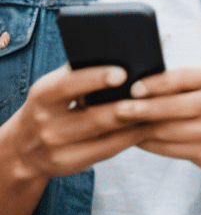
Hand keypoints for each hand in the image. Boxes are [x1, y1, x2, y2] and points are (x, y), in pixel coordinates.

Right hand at [0, 64, 153, 181]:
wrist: (24, 146)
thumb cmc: (52, 104)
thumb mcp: (56, 85)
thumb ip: (81, 71)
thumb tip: (123, 51)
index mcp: (44, 95)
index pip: (70, 84)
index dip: (96, 78)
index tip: (122, 73)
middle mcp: (46, 123)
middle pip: (95, 115)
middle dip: (128, 105)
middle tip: (157, 94)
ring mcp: (56, 148)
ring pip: (106, 133)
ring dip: (137, 121)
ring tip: (163, 108)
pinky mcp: (69, 164)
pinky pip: (108, 149)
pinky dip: (132, 136)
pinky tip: (150, 126)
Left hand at [116, 65, 200, 173]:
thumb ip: (182, 81)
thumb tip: (137, 86)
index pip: (179, 78)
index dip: (153, 84)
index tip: (131, 88)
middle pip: (169, 107)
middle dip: (140, 110)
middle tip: (116, 111)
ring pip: (166, 131)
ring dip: (140, 130)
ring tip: (121, 127)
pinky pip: (170, 149)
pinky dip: (150, 145)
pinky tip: (139, 140)